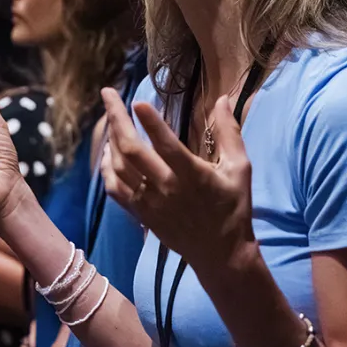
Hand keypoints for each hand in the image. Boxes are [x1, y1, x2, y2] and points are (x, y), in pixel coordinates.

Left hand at [100, 88, 256, 274]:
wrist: (221, 254)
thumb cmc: (233, 207)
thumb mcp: (240, 169)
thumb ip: (229, 133)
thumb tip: (222, 98)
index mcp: (193, 176)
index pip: (167, 146)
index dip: (151, 123)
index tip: (138, 101)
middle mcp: (167, 188)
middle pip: (131, 150)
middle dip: (116, 118)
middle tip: (107, 93)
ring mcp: (149, 203)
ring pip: (118, 167)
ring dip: (110, 139)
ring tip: (111, 118)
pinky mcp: (140, 214)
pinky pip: (114, 188)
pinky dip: (106, 168)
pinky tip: (108, 152)